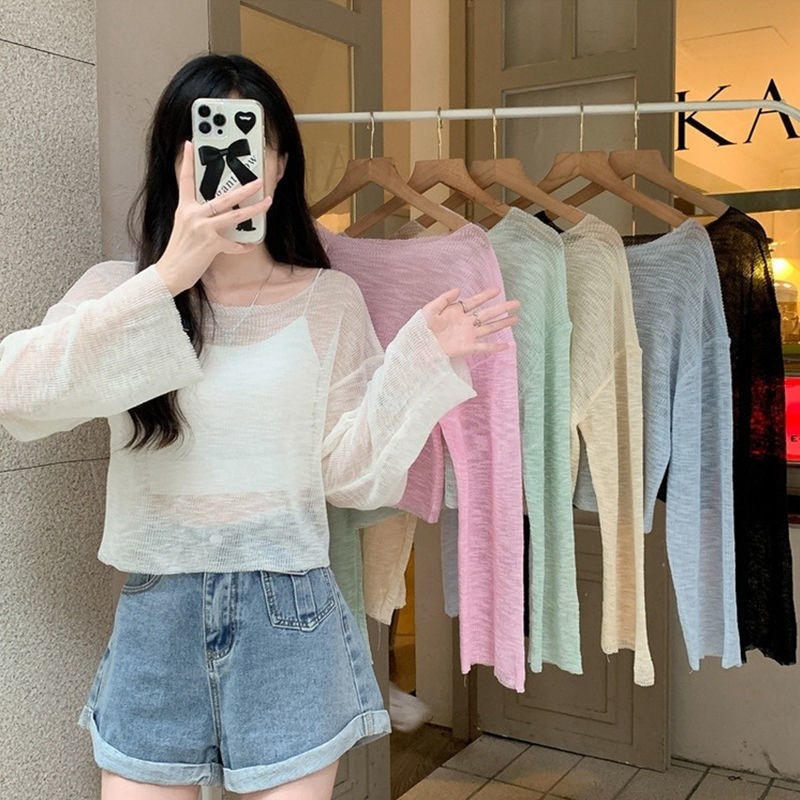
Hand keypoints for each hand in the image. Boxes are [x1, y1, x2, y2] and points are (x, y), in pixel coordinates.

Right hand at [154, 141, 273, 295]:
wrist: (170, 272)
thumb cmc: (179, 252)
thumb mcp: (184, 227)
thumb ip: (197, 216)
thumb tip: (216, 211)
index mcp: (184, 208)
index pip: (185, 179)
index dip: (186, 161)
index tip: (190, 144)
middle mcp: (193, 215)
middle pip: (223, 197)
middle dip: (243, 188)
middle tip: (258, 181)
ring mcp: (202, 228)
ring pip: (234, 215)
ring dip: (254, 209)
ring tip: (267, 203)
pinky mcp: (211, 243)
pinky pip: (234, 244)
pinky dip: (243, 246)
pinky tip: (249, 245)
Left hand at [422, 287, 519, 358]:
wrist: (418, 345)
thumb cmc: (421, 327)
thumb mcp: (431, 309)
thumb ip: (444, 299)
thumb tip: (458, 289)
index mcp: (457, 312)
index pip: (475, 302)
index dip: (486, 295)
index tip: (497, 289)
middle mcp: (466, 323)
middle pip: (488, 314)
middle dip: (502, 308)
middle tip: (516, 303)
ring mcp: (468, 335)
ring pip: (490, 328)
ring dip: (503, 324)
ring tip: (516, 319)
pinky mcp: (467, 347)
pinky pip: (484, 347)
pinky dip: (495, 347)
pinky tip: (507, 345)